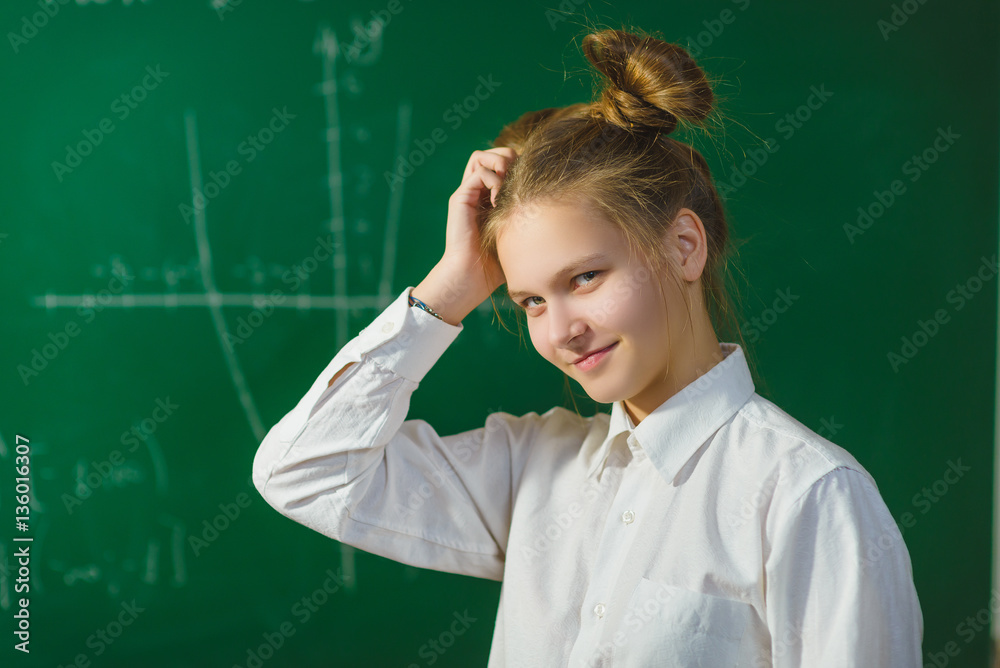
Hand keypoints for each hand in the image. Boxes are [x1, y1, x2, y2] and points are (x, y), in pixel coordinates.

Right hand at [439, 147, 516, 300]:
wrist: (471, 277)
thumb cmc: (497, 263)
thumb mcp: (519, 232)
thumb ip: (528, 214)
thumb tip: (556, 201)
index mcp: (490, 197)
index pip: (504, 163)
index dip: (519, 165)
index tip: (530, 183)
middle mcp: (477, 191)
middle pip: (492, 153)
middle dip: (509, 158)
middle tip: (517, 180)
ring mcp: (467, 193)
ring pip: (481, 156)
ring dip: (499, 164)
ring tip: (506, 186)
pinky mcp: (460, 198)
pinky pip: (479, 172)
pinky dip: (493, 181)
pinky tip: (498, 202)